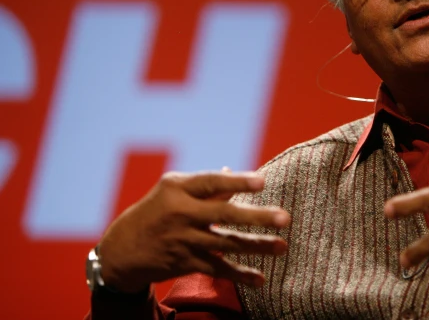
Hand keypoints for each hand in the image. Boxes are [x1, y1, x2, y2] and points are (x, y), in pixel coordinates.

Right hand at [98, 170, 289, 292]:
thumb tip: (233, 173)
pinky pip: (217, 269)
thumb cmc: (154, 212)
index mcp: (178, 188)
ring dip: (256, 247)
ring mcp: (183, 240)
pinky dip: (239, 275)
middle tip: (285, 218)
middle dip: (256, 217)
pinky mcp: (184, 263)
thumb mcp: (172, 191)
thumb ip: (205, 186)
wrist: (120, 251)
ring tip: (282, 247)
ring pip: (226, 244)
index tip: (263, 182)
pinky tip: (259, 279)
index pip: (212, 183)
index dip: (238, 182)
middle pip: (224, 214)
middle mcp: (180, 213)